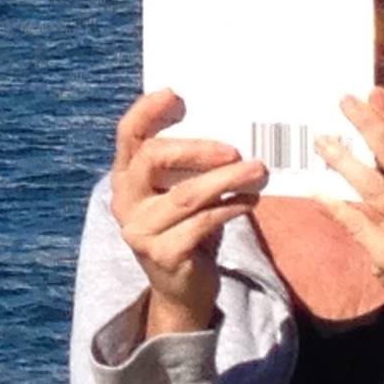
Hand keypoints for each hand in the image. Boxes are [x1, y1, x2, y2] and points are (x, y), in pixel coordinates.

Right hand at [109, 88, 267, 339]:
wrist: (182, 289)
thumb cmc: (186, 226)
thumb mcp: (179, 190)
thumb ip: (189, 164)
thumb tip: (231, 125)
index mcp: (125, 175)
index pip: (128, 134)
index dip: (148, 111)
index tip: (176, 94)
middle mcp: (125, 199)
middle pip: (153, 159)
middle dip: (196, 148)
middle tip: (233, 149)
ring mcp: (141, 229)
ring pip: (187, 195)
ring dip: (227, 180)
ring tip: (258, 171)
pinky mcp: (163, 254)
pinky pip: (203, 223)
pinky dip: (231, 209)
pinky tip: (250, 201)